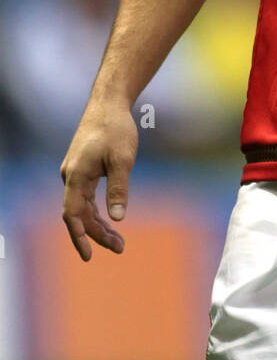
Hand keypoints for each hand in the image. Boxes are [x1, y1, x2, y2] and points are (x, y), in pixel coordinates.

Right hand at [60, 105, 137, 259]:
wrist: (108, 104)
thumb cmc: (116, 129)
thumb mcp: (122, 159)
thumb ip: (119, 188)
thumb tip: (118, 218)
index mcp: (76, 176)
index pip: (72, 214)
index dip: (79, 236)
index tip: (88, 256)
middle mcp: (70, 176)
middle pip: (79, 214)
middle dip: (97, 234)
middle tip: (120, 247)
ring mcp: (75, 173)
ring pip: (83, 207)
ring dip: (98, 224)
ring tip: (118, 240)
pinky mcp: (82, 169)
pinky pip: (85, 197)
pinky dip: (97, 210)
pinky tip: (110, 220)